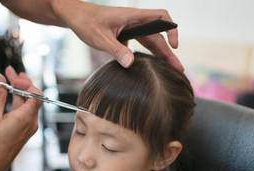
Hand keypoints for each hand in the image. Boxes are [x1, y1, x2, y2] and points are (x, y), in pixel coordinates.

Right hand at [0, 70, 41, 170]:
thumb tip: (0, 78)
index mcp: (25, 118)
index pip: (36, 95)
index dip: (27, 83)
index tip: (13, 78)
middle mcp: (30, 123)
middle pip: (32, 98)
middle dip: (22, 84)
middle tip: (10, 73)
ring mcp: (27, 129)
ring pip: (27, 105)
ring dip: (18, 92)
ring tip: (8, 80)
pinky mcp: (23, 132)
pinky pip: (23, 113)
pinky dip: (17, 103)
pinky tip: (8, 96)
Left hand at [54, 0, 183, 70]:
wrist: (75, 16)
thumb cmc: (86, 22)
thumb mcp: (100, 38)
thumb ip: (116, 50)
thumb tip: (130, 64)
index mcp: (133, 16)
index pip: (161, 17)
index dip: (171, 29)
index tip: (174, 45)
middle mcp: (135, 21)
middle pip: (158, 35)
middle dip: (169, 51)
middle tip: (178, 69)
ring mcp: (130, 28)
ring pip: (151, 41)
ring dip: (160, 54)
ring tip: (169, 70)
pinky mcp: (125, 35)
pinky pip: (141, 43)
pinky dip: (149, 53)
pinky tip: (151, 65)